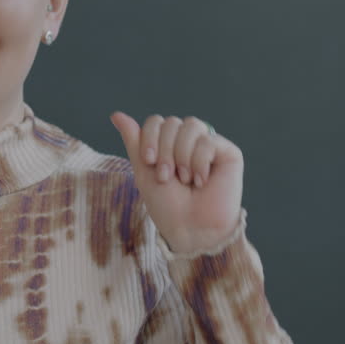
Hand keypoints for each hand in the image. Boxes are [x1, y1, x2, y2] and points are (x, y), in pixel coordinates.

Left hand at [110, 112, 243, 253]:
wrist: (190, 228)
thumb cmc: (167, 205)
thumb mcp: (144, 170)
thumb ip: (134, 141)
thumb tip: (116, 115)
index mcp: (169, 144)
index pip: (156, 122)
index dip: (150, 138)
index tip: (149, 162)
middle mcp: (189, 141)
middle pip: (172, 122)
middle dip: (165, 150)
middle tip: (167, 177)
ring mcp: (210, 146)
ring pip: (191, 125)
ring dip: (181, 155)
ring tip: (185, 179)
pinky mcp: (228, 153)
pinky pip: (209, 140)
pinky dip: (200, 162)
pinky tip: (201, 182)